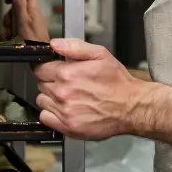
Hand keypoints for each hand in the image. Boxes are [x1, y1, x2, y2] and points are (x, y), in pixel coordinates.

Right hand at [3, 0, 49, 42]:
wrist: (39, 53)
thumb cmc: (32, 36)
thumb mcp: (23, 20)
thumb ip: (20, 5)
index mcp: (33, 6)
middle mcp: (33, 10)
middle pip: (19, 3)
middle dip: (10, 11)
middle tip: (6, 20)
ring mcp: (32, 18)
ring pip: (17, 13)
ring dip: (10, 21)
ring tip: (8, 32)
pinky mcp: (29, 25)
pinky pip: (19, 21)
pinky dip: (13, 27)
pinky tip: (10, 35)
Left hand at [34, 38, 151, 139]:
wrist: (131, 107)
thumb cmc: (117, 82)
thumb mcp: (100, 54)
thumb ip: (74, 47)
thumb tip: (54, 44)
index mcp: (67, 74)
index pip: (40, 68)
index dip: (47, 67)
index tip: (54, 69)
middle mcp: (63, 93)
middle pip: (40, 84)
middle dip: (50, 81)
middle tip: (67, 82)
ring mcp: (64, 111)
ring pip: (42, 100)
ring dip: (50, 97)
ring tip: (68, 96)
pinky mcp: (68, 127)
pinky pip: (45, 118)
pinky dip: (51, 114)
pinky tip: (65, 109)